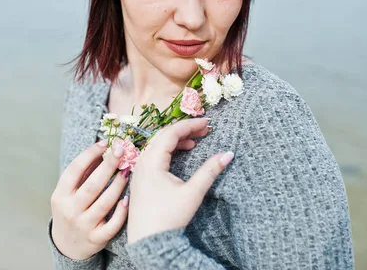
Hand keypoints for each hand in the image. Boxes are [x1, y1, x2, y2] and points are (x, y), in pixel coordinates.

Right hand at [50, 140, 129, 259]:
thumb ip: (83, 174)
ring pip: (105, 202)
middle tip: (121, 150)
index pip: (74, 170)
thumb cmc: (71, 210)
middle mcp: (70, 210)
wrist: (67, 246)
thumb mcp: (68, 193)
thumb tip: (102, 150)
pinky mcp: (96, 238)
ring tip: (127, 170)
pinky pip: (112, 224)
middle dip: (109, 165)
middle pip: (92, 184)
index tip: (104, 142)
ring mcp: (83, 225)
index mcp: (60, 195)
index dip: (89, 154)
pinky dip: (121, 212)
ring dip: (118, 184)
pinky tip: (128, 199)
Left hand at [126, 118, 234, 243]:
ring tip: (194, 142)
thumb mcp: (192, 193)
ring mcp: (139, 171)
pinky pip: (153, 155)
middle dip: (184, 130)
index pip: (171, 133)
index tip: (208, 123)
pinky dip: (168, 150)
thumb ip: (210, 171)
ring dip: (176, 140)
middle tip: (204, 130)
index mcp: (151, 162)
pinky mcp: (140, 179)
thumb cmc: (169, 218)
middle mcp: (142, 163)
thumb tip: (228, 154)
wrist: (149, 243)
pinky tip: (181, 154)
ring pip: (157, 145)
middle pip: (162, 136)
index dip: (190, 125)